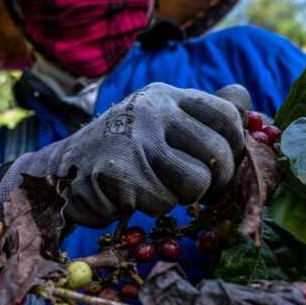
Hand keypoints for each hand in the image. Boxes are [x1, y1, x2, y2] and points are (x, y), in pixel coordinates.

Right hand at [0, 82, 248, 226]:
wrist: (60, 172)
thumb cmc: (121, 150)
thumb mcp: (160, 121)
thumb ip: (203, 112)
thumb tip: (245, 100)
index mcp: (166, 96)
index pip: (227, 114)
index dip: (233, 145)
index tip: (218, 162)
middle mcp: (152, 111)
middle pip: (218, 154)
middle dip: (211, 181)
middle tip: (189, 187)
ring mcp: (134, 141)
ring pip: (196, 184)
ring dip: (179, 196)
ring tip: (154, 188)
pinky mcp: (118, 173)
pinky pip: (162, 203)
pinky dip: (150, 208)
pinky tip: (129, 196)